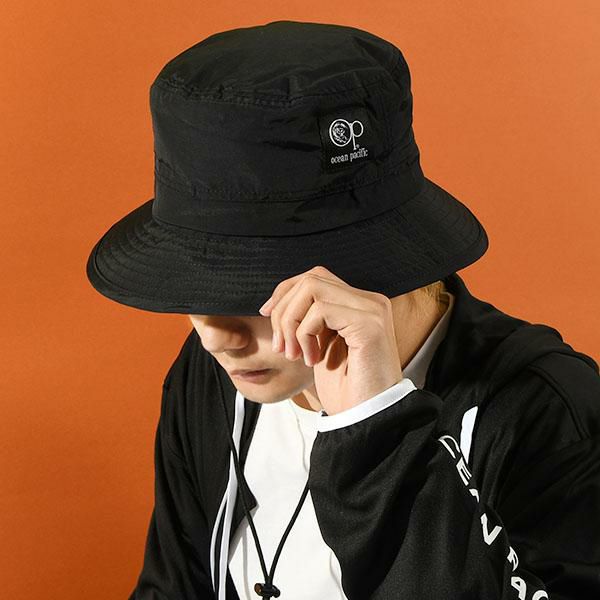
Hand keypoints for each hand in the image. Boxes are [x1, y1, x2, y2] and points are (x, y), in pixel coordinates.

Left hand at [258, 265, 403, 415]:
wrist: (369, 419)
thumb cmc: (346, 389)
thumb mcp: (321, 346)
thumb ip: (310, 320)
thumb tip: (279, 302)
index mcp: (360, 304)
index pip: (315, 276)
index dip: (285, 292)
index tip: (267, 315)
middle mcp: (370, 301)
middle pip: (311, 278)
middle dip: (284, 309)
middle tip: (282, 345)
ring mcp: (372, 310)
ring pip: (312, 288)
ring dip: (291, 322)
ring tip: (294, 354)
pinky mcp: (369, 323)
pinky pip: (320, 311)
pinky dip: (304, 335)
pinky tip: (312, 360)